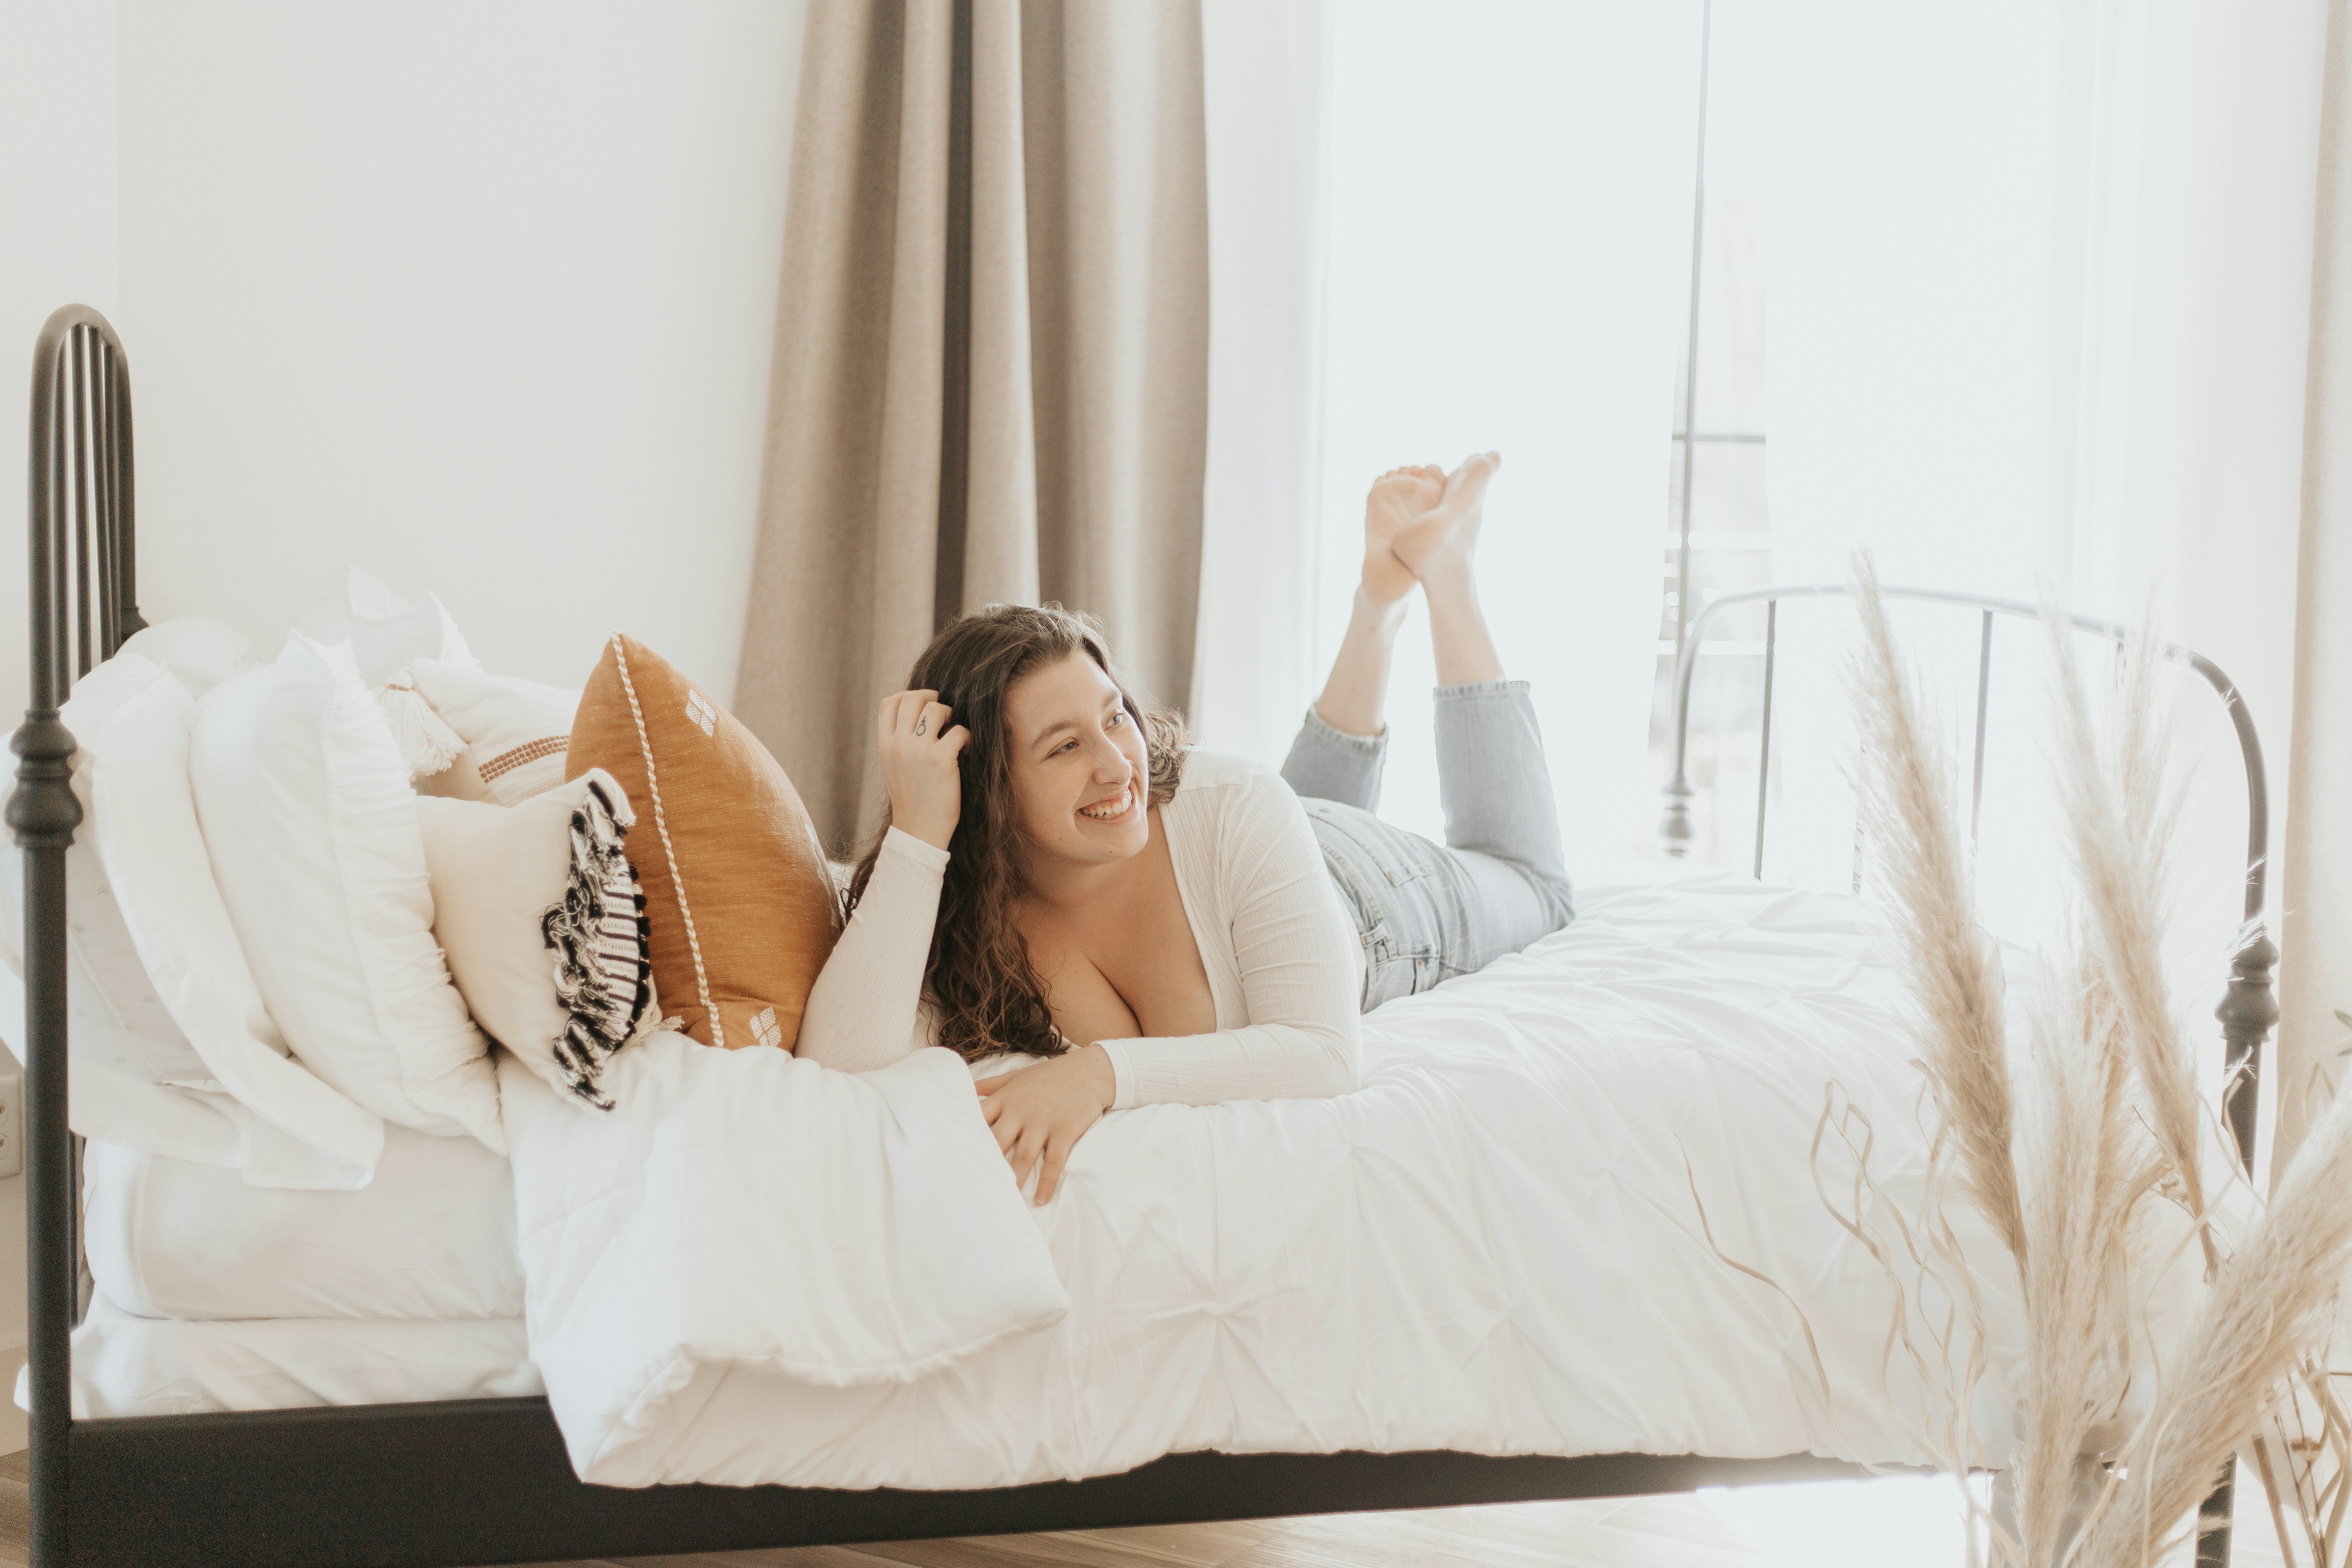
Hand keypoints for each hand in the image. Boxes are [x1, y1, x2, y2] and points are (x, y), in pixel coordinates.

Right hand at [876, 689, 967, 850]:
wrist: (918, 831)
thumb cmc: (912, 799)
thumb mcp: (895, 766)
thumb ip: (900, 741)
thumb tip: (920, 713)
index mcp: (885, 745)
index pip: (888, 702)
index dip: (907, 696)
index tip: (922, 706)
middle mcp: (898, 744)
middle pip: (912, 698)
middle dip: (931, 698)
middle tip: (943, 713)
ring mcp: (918, 751)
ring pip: (935, 708)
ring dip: (949, 715)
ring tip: (952, 731)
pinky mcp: (941, 760)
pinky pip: (958, 731)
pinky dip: (966, 736)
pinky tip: (965, 748)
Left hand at [976, 1045, 1115, 1204]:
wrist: (1091, 1071)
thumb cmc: (1051, 1075)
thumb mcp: (1018, 1075)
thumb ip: (992, 1084)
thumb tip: (967, 1089)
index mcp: (1007, 1098)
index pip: (979, 1117)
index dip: (966, 1136)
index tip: (953, 1155)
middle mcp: (1021, 1110)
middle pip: (997, 1140)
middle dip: (985, 1163)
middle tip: (973, 1186)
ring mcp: (1044, 1121)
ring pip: (1023, 1155)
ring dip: (1014, 1179)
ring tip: (1004, 1199)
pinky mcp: (1065, 1130)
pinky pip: (1054, 1161)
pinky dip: (1047, 1181)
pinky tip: (1041, 1198)